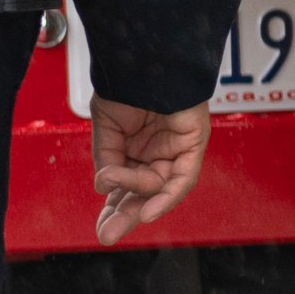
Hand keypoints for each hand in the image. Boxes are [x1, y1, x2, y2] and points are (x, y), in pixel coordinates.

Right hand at [90, 98, 210, 244]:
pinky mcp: (193, 143)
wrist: (145, 57)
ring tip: (116, 223)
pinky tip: (149, 212)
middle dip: (124, 215)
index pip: (126, 186)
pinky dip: (167, 196)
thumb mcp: (107, 127)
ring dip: (138, 206)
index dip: (114, 207)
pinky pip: (183, 177)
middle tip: (106, 236)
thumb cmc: (126, 84)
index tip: (101, 227)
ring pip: (159, 188)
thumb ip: (107, 159)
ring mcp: (176, 149)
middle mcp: (157, 152)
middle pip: (143, 193)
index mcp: (135, 149)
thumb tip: (103, 188)